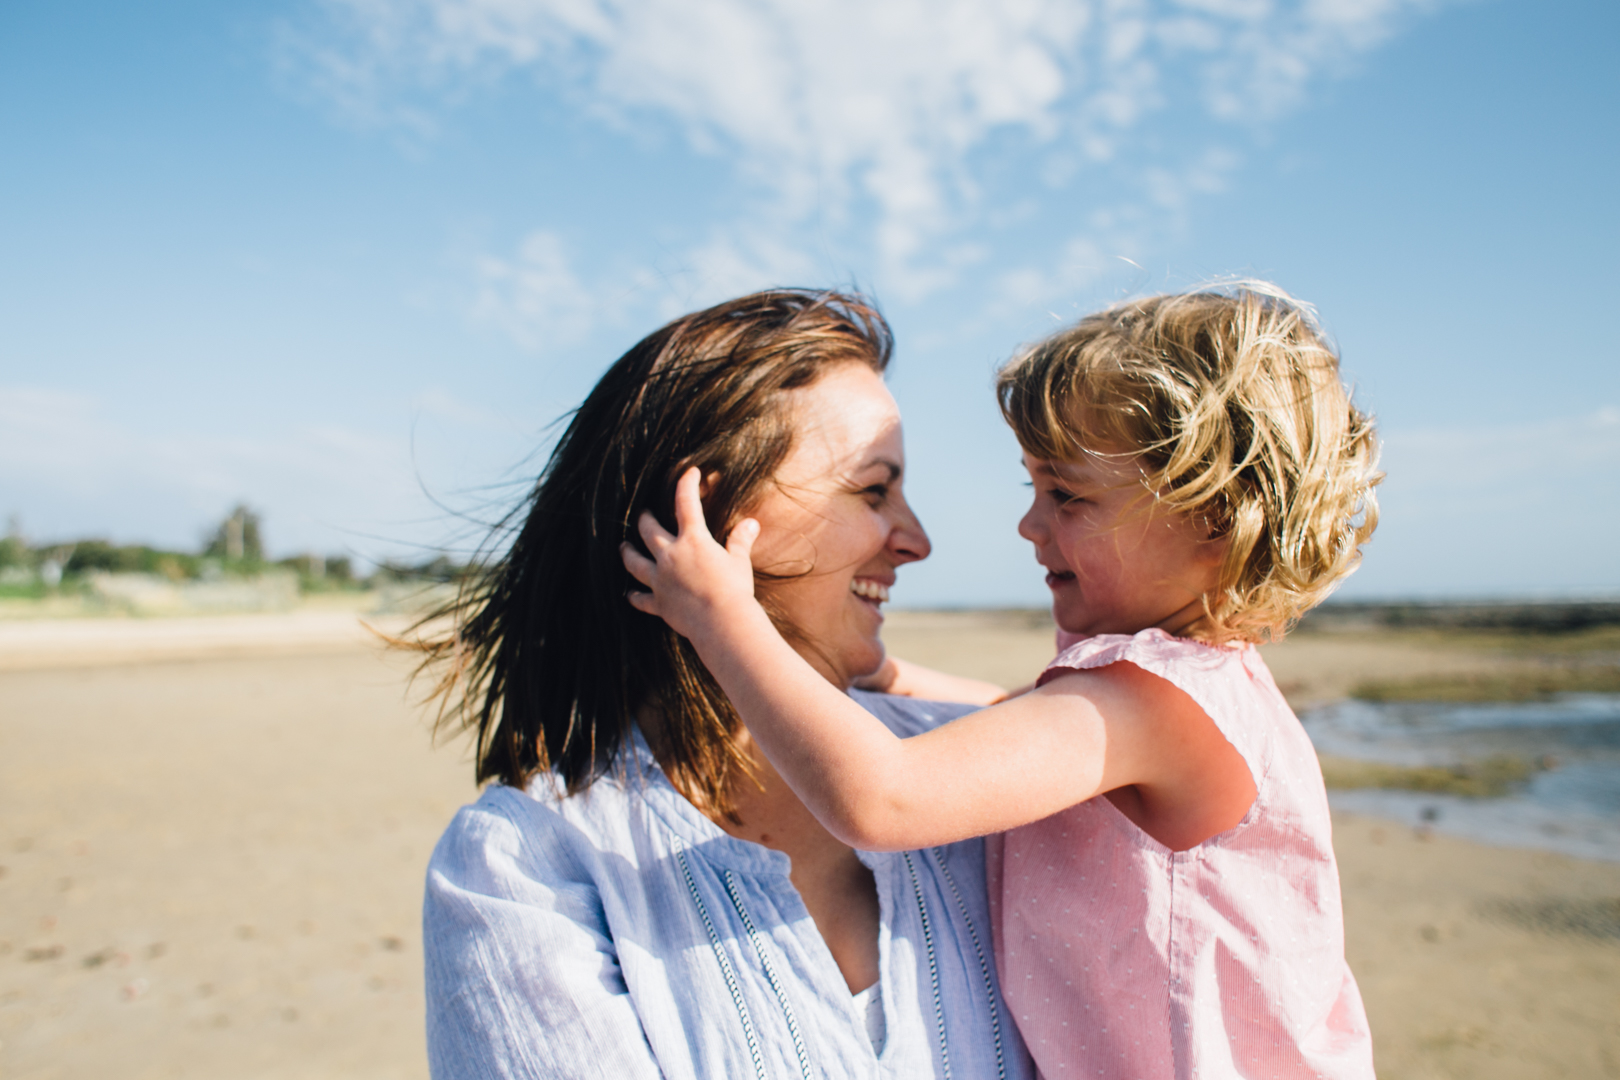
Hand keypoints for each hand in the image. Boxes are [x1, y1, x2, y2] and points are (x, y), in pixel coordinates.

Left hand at [620, 467, 762, 643]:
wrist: (721, 622)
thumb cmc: (734, 590)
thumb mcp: (739, 562)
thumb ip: (740, 541)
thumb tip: (751, 523)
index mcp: (693, 540)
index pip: (687, 503)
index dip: (687, 484)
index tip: (689, 473)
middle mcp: (670, 556)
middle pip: (648, 531)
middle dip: (645, 519)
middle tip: (644, 514)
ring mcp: (661, 580)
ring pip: (635, 562)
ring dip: (628, 553)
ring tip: (623, 548)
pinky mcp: (659, 603)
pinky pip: (641, 599)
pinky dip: (635, 596)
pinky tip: (629, 594)